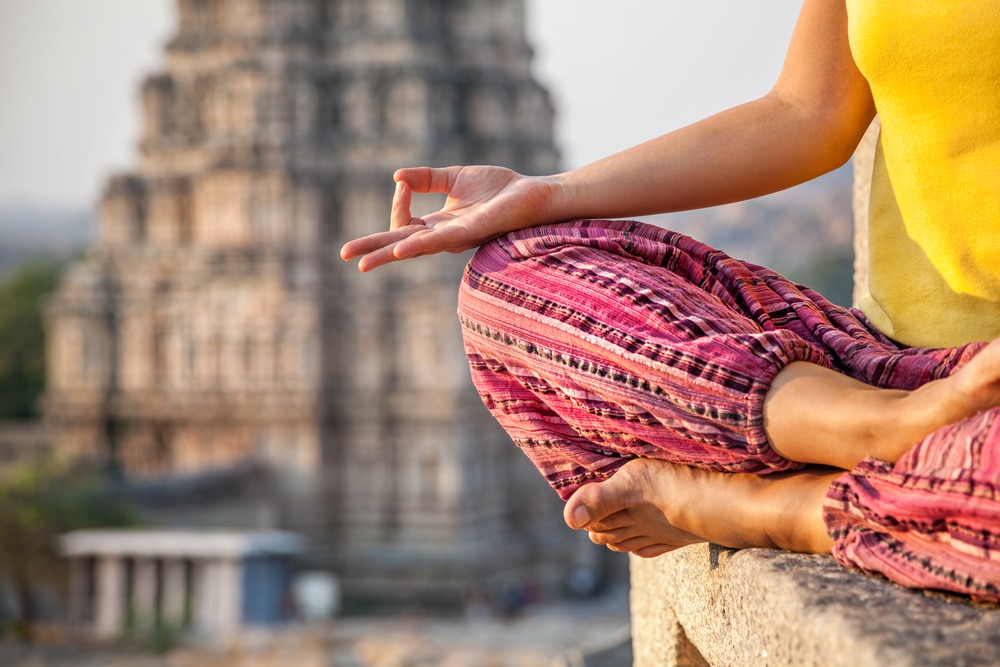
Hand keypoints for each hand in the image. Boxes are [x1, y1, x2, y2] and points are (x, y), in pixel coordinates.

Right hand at [340, 165, 558, 271]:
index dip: (398, 204)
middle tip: (346, 256)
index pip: (404, 224)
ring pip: (415, 247)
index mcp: (439, 225)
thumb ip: (426, 178)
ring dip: (388, 254)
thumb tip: (397, 177)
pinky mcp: (471, 232)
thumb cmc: (499, 189)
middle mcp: (444, 236)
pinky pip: (439, 241)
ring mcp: (456, 237)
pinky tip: (400, 250)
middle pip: (400, 244)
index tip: (402, 183)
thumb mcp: (454, 177)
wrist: (533, 194)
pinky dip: (418, 244)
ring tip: (365, 263)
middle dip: (373, 249)